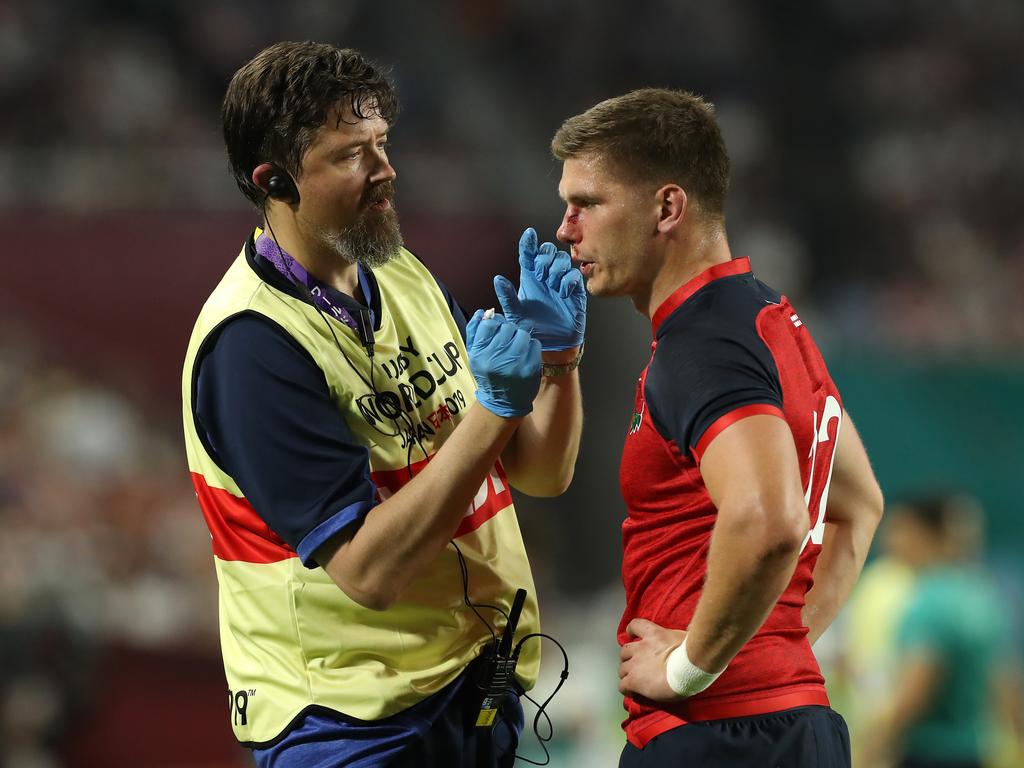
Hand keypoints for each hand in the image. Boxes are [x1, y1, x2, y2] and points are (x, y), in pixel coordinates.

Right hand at [466, 309, 540, 418]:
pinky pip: (534, 344)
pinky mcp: (530, 368)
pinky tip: (525, 355)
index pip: (489, 324)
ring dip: (521, 337)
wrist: (503, 402)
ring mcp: (514, 364)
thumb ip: (475, 332)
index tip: (497, 329)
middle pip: (507, 327)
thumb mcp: (474, 355)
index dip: (495, 323)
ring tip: (517, 347)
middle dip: (509, 331)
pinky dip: (531, 347)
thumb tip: (482, 312)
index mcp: (479, 354)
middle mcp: (495, 358)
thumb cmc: (488, 374)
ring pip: (522, 333)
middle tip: (508, 340)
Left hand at [493, 228, 585, 350]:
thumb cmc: (532, 326)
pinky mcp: (575, 290)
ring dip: (556, 269)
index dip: (529, 242)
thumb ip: (507, 296)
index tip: (528, 234)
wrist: (551, 343)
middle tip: (540, 276)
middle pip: (548, 250)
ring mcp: (561, 281)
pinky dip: (568, 281)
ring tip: (552, 286)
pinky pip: (574, 274)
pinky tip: (563, 293)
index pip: (529, 253)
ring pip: (562, 259)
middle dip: (544, 258)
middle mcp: (545, 275)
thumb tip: (497, 279)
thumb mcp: (515, 313)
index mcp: (530, 277)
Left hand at [619, 618, 686, 702]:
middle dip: (628, 658)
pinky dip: (625, 689)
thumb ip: (681, 635)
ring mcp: (636, 664)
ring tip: (633, 680)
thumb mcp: (687, 637)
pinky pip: (623, 685)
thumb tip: (691, 630)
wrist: (688, 667)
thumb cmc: (692, 653)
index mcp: (654, 634)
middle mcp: (641, 647)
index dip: (632, 631)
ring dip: (626, 674)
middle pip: (625, 651)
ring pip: (622, 669)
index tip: (631, 634)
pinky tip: (631, 692)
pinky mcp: (634, 681)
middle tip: (636, 665)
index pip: (635, 625)